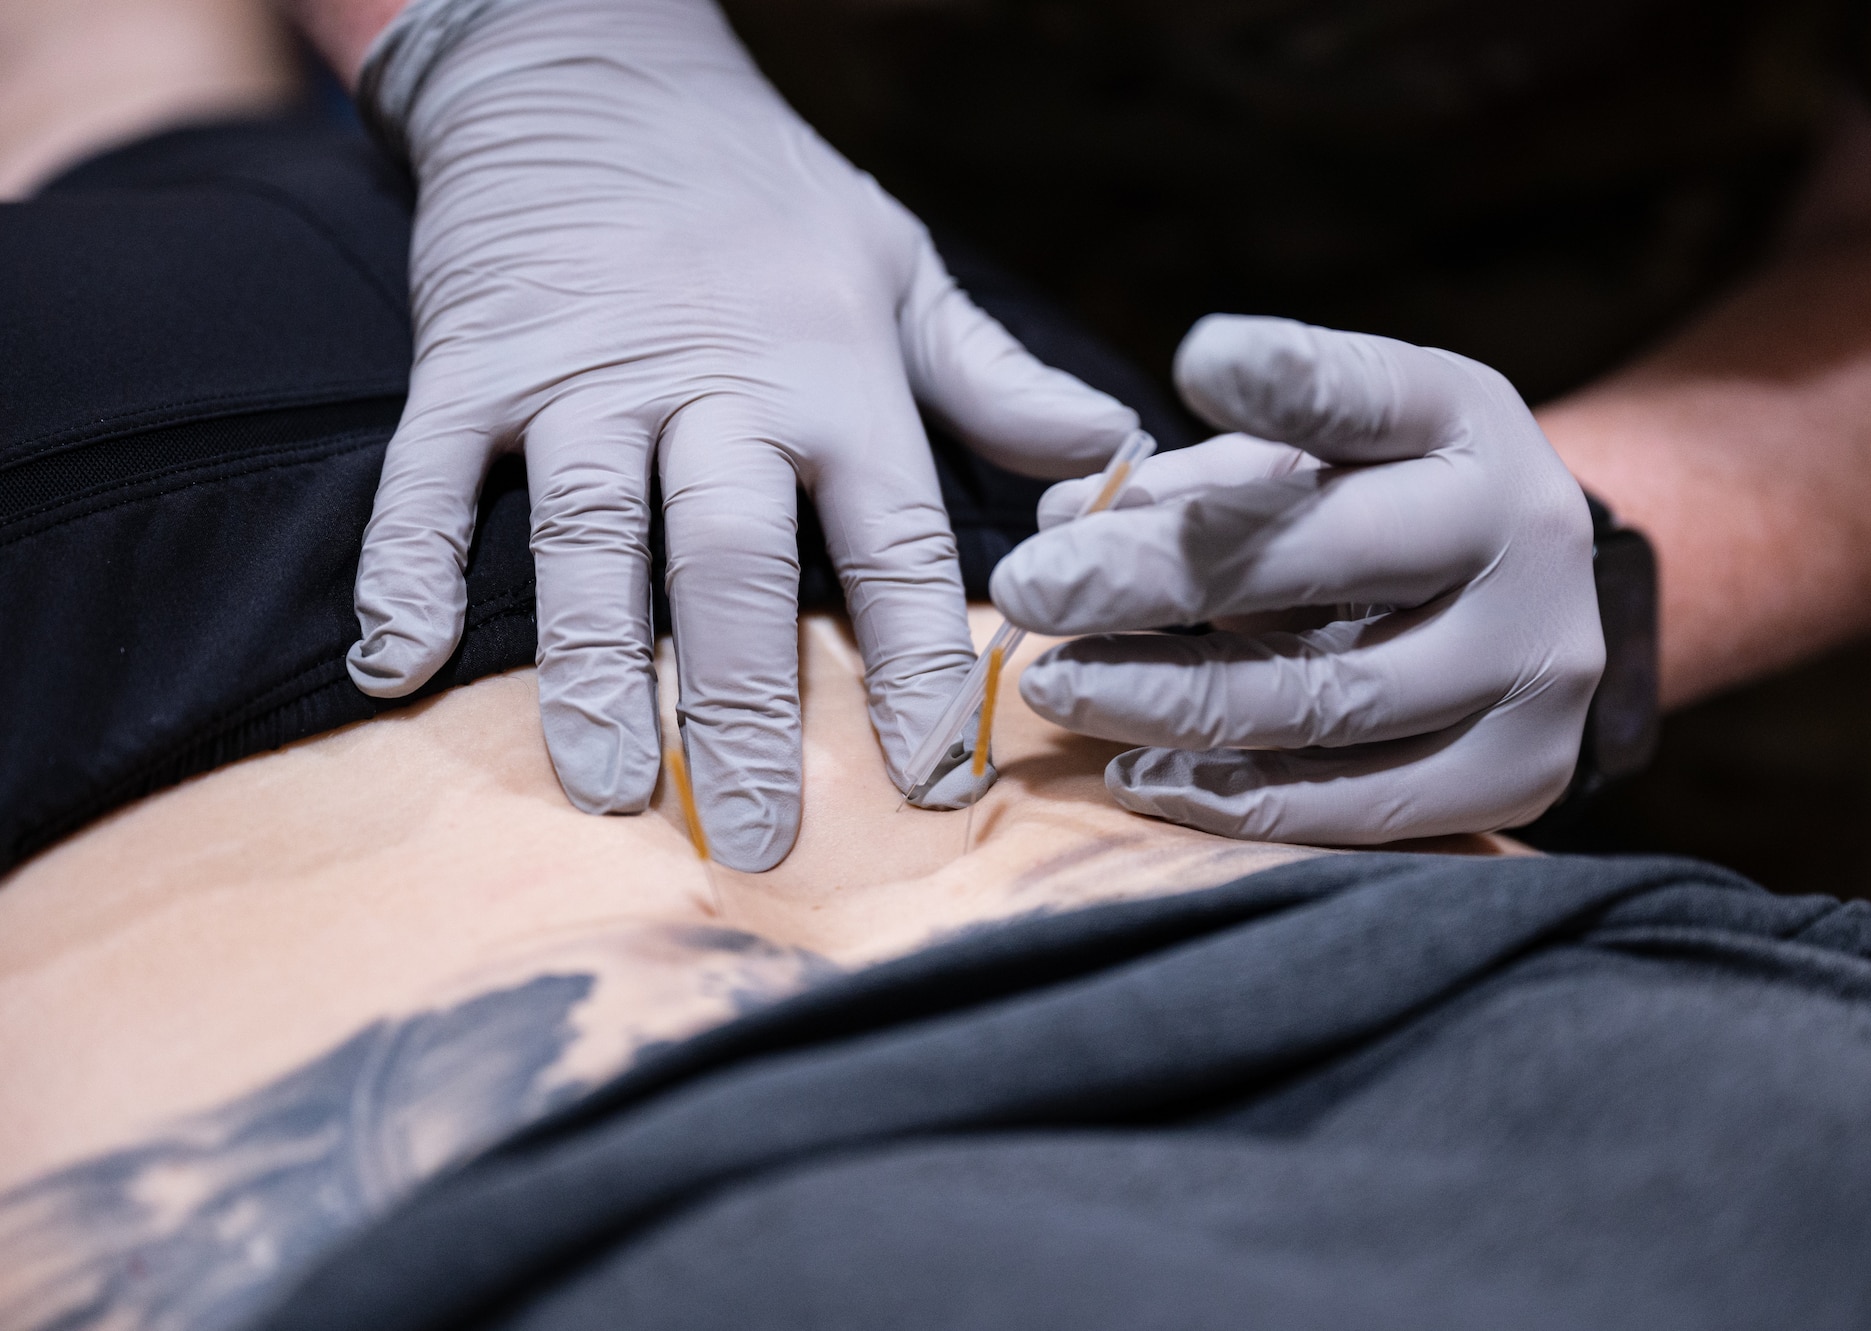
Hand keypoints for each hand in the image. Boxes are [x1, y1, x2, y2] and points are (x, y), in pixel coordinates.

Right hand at [344, 0, 1135, 868]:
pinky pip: (427, 477)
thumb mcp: (900, 267)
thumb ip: (991, 381)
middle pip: (735, 568)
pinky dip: (404, 567)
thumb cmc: (765, 188)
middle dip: (749, 711)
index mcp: (832, 379)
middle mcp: (712, 390)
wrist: (594, 62)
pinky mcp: (470, 362)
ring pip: (588, 540)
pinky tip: (393, 667)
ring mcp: (582, 378)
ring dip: (592, 670)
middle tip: (763, 838)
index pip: (894, 549)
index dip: (921, 671)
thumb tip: (1112, 455)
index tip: (936, 781)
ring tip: (610, 789)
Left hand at [989, 315, 1602, 843]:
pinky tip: (1138, 776)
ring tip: (1056, 688)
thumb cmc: (1378, 510)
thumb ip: (1202, 477)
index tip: (1198, 358)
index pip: (1370, 393)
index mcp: (1466, 421)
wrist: (1522, 609)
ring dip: (1169, 699)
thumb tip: (1062, 517)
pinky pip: (1362, 806)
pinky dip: (1237, 798)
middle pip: (1325, 557)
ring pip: (1329, 699)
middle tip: (1027, 588)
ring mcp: (1536, 660)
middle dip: (1153, 574)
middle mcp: (1526, 530)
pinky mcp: (1522, 771)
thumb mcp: (1310, 458)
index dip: (1287, 376)